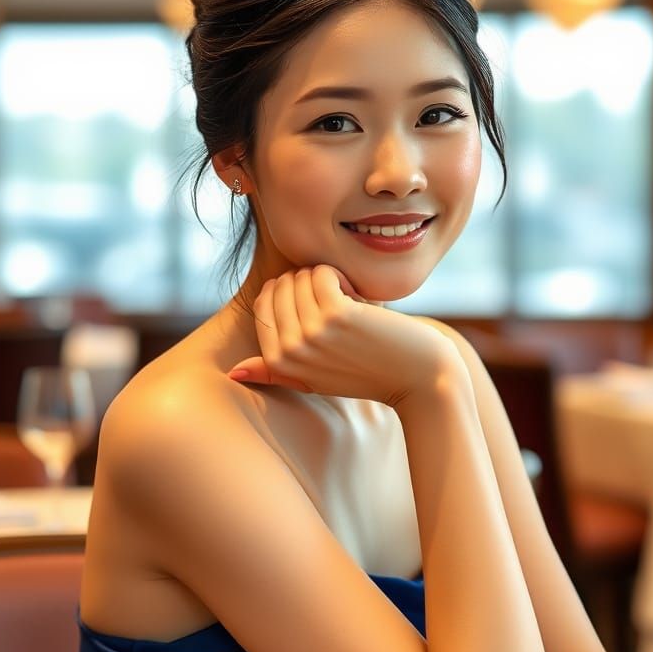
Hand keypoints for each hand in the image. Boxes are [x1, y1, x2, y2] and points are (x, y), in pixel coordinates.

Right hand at [227, 265, 458, 405]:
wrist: (418, 378)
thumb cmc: (368, 374)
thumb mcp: (313, 378)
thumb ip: (274, 371)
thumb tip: (233, 372)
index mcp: (278, 364)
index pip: (262, 306)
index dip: (289, 292)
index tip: (318, 301)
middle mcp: (288, 351)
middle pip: (279, 288)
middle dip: (306, 283)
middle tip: (337, 298)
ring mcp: (310, 333)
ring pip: (300, 277)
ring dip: (326, 278)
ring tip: (348, 298)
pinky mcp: (335, 315)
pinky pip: (322, 273)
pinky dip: (340, 275)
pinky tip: (357, 295)